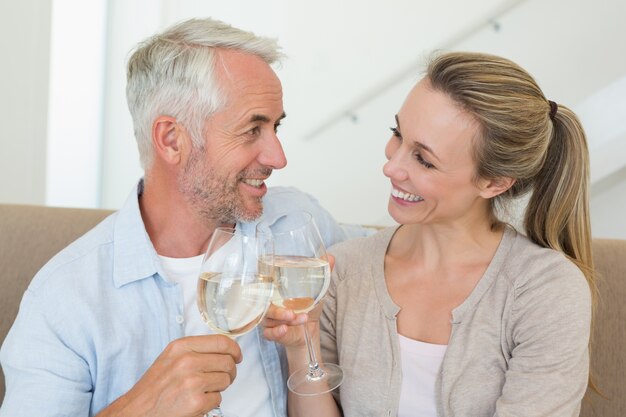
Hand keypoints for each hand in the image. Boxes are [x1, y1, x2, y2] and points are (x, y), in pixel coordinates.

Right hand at [97, 335, 241, 416]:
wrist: (138, 411)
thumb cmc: (155, 387)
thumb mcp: (171, 358)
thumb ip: (195, 350)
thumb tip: (225, 348)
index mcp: (181, 347)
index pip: (222, 341)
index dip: (234, 349)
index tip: (237, 356)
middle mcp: (187, 361)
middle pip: (227, 361)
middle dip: (229, 371)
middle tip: (222, 378)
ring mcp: (192, 381)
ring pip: (226, 380)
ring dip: (219, 387)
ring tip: (203, 390)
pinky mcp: (196, 401)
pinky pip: (218, 398)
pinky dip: (211, 402)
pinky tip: (196, 402)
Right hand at [262, 254, 334, 348]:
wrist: (308, 328)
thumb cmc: (307, 304)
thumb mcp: (316, 289)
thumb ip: (322, 273)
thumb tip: (330, 257)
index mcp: (274, 289)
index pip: (262, 283)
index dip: (263, 281)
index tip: (272, 280)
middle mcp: (268, 302)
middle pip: (264, 304)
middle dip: (277, 309)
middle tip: (291, 312)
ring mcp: (268, 318)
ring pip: (269, 318)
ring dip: (285, 320)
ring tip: (301, 318)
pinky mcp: (270, 332)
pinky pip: (268, 333)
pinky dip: (276, 332)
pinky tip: (284, 329)